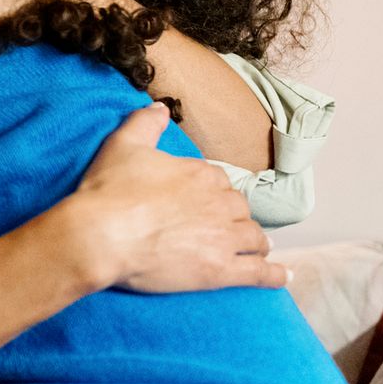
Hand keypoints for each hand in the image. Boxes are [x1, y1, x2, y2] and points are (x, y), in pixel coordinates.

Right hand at [59, 104, 287, 292]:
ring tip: (254, 250)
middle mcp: (219, 203)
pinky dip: (274, 275)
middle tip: (224, 228)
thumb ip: (145, 122)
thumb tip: (160, 106)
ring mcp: (223, 238)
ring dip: (255, 243)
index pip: (220, 181)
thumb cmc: (109, 191)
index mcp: (201, 174)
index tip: (203, 201)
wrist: (99, 235)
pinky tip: (282, 277)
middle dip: (234, 217)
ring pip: (254, 238)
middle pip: (240, 210)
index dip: (213, 192)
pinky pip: (259, 273)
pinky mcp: (220, 271)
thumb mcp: (123, 145)